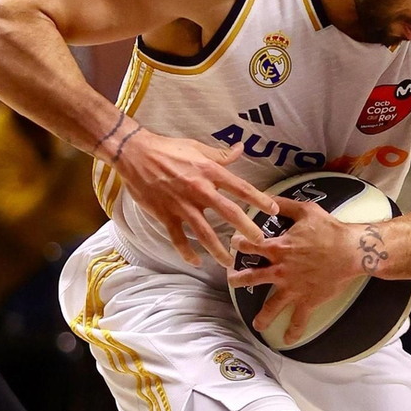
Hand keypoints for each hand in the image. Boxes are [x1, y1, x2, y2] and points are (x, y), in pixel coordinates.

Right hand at [109, 124, 270, 267]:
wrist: (135, 154)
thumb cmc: (168, 148)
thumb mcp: (197, 147)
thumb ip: (220, 154)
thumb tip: (241, 149)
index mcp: (209, 172)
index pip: (241, 188)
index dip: (260, 200)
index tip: (274, 210)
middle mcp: (200, 190)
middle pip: (229, 213)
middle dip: (247, 229)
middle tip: (260, 242)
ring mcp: (182, 205)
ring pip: (205, 233)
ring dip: (218, 250)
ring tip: (229, 262)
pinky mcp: (165, 215)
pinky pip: (178, 239)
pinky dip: (187, 253)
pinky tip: (195, 262)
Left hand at [227, 195, 361, 346]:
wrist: (352, 251)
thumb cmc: (330, 230)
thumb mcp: (306, 211)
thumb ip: (284, 203)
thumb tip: (266, 196)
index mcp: (278, 248)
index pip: (249, 246)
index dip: (238, 244)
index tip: (233, 245)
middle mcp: (281, 270)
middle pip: (251, 278)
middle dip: (237, 280)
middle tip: (231, 281)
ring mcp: (293, 288)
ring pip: (271, 306)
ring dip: (262, 317)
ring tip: (256, 324)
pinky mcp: (307, 300)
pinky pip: (298, 320)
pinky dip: (293, 332)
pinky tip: (287, 340)